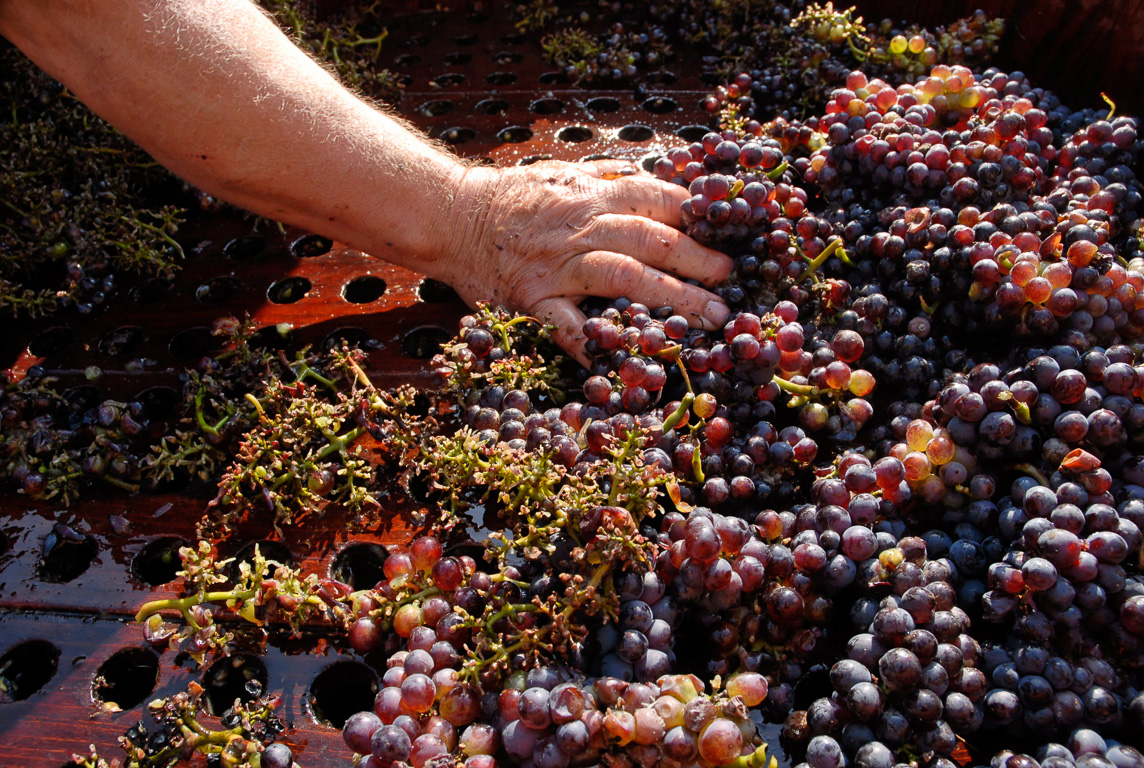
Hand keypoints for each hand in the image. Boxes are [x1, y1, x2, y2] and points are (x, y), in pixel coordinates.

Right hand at [431, 159, 733, 364]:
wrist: (452, 216)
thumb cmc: (515, 198)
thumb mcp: (567, 174)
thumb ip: (613, 181)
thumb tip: (663, 182)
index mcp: (594, 194)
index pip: (658, 198)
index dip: (699, 216)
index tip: (733, 232)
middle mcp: (582, 227)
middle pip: (652, 240)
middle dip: (700, 260)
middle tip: (735, 281)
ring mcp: (558, 265)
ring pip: (624, 278)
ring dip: (673, 298)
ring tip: (711, 318)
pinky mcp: (533, 299)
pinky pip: (569, 326)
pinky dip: (598, 345)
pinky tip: (630, 365)